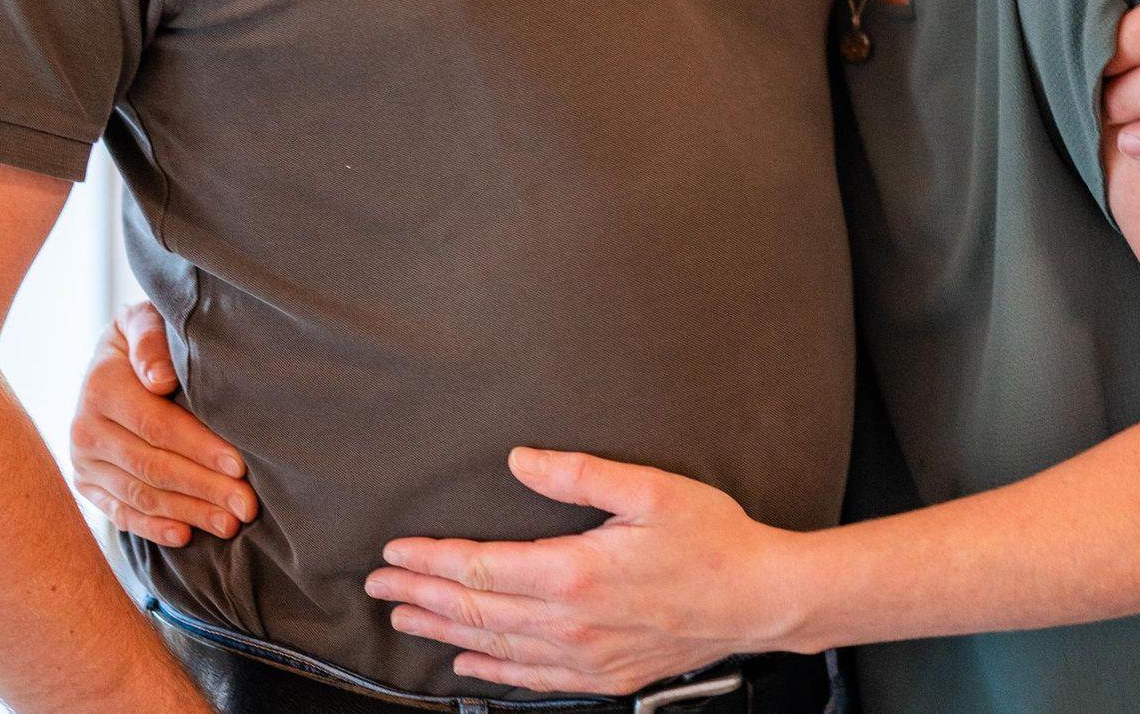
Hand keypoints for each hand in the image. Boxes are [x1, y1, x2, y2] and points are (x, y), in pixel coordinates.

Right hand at [69, 300, 258, 545]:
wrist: (110, 358)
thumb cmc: (148, 336)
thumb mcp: (147, 321)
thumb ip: (152, 341)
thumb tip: (160, 378)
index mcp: (101, 386)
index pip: (157, 426)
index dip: (200, 447)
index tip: (240, 466)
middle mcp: (85, 429)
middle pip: (152, 467)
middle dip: (204, 488)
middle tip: (247, 507)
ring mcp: (83, 461)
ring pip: (140, 495)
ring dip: (188, 512)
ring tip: (230, 524)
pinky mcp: (86, 483)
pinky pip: (120, 513)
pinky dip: (153, 528)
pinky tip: (186, 536)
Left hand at [365, 448, 798, 695]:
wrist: (761, 599)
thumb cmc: (712, 538)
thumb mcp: (649, 490)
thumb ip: (578, 474)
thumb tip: (520, 460)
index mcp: (575, 573)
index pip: (481, 569)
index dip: (433, 560)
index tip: (395, 551)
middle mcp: (572, 623)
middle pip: (477, 612)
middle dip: (422, 595)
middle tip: (378, 585)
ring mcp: (587, 655)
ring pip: (496, 649)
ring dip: (445, 633)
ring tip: (406, 618)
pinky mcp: (605, 673)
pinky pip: (533, 678)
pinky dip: (492, 672)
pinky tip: (467, 664)